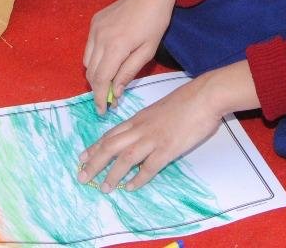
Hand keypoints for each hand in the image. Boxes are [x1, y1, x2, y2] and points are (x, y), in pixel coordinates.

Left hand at [77, 62, 257, 191]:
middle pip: (110, 146)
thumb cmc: (185, 101)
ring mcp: (153, 138)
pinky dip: (138, 178)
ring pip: (125, 158)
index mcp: (138, 119)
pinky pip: (149, 167)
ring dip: (112, 174)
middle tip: (82, 177)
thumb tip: (140, 137)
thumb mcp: (159, 110)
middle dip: (94, 162)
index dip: (95, 147)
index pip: (110, 134)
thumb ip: (147, 123)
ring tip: (103, 188)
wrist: (204, 96)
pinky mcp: (168, 148)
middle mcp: (141, 128)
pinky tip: (130, 188)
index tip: (82, 158)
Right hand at [82, 0, 192, 113]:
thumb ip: (129, 72)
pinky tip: (108, 61)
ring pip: (87, 61)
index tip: (103, 110)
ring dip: (95, 75)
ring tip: (109, 82)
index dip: (101, 97)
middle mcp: (100, 37)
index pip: (101, 79)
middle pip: (91, 73)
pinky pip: (89, 48)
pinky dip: (94, 59)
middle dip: (98, 90)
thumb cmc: (155, 22)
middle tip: (109, 100)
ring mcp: (95, 28)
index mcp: (116, 46)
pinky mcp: (94, 22)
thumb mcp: (147, 51)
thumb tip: (115, 92)